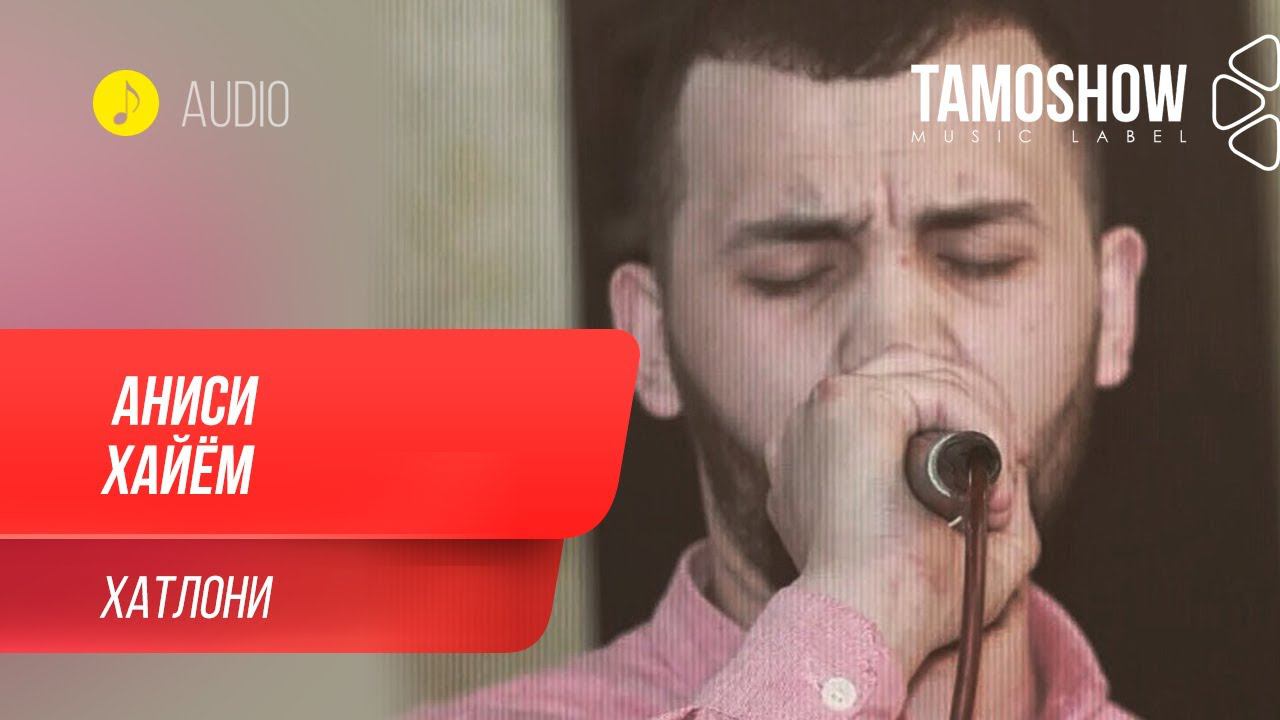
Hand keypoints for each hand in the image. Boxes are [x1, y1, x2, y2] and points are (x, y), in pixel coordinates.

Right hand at [763, 351, 1040, 677]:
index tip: (1000, 471)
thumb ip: (989, 513)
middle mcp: (810, 427)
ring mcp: (822, 411)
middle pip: (908, 375)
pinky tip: (998, 462)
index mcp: (816, 457)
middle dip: (976, 410)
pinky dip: (980, 418)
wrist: (866, 625)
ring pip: (925, 374)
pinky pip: (933, 387)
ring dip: (982, 413)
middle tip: (1016, 461)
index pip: (891, 403)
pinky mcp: (850, 405)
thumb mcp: (958, 556)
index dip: (955, 423)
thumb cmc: (902, 608)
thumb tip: (1015, 469)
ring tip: (1008, 469)